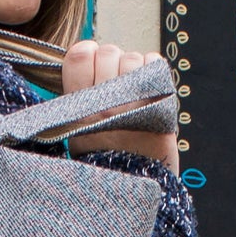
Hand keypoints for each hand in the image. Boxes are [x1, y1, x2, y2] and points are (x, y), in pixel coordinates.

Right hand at [61, 39, 176, 169]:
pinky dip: (152, 71)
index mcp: (79, 110)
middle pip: (107, 51)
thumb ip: (77, 100)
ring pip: (132, 57)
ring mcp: (134, 102)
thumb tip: (87, 63)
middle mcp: (106, 102)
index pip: (78, 55)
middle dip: (111, 62)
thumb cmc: (105, 160)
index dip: (86, 54)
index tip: (91, 65)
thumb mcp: (75, 133)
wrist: (136, 185)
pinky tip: (148, 90)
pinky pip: (155, 65)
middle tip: (114, 83)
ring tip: (133, 91)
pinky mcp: (160, 104)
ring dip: (132, 68)